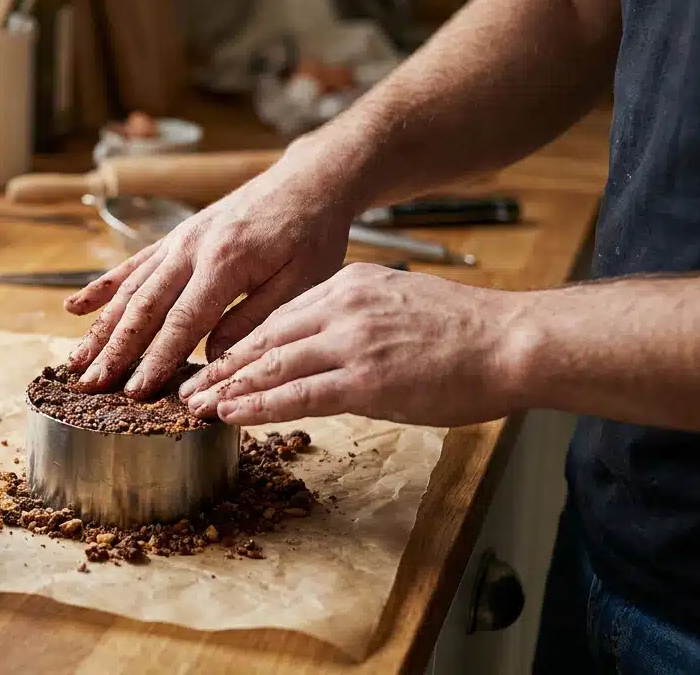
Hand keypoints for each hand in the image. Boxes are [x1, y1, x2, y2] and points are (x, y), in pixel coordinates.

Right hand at [63, 142, 361, 396]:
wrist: (307, 181)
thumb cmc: (312, 233)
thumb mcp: (303, 282)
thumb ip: (256, 319)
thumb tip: (214, 358)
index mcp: (226, 262)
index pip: (183, 321)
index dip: (157, 359)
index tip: (137, 392)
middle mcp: (191, 249)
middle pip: (144, 307)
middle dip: (114, 351)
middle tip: (91, 386)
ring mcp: (178, 242)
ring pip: (130, 290)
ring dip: (100, 328)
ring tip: (76, 362)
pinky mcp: (175, 238)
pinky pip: (131, 266)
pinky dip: (101, 288)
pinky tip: (74, 308)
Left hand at [178, 263, 526, 426]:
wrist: (513, 341)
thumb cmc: (465, 333)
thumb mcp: (397, 307)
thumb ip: (355, 321)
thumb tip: (323, 348)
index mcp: (350, 284)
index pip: (278, 315)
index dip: (240, 343)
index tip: (213, 361)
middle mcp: (343, 306)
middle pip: (263, 339)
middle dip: (220, 366)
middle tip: (187, 387)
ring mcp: (352, 341)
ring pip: (271, 366)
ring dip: (228, 388)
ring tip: (196, 406)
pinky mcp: (366, 379)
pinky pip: (298, 394)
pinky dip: (258, 406)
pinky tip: (232, 415)